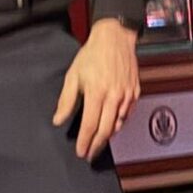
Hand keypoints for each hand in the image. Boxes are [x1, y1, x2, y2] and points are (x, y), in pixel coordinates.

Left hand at [52, 18, 139, 160]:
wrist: (115, 38)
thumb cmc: (93, 54)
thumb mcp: (73, 76)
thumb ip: (66, 100)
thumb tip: (58, 119)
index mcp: (97, 93)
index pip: (90, 125)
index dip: (85, 142)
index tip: (81, 152)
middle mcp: (114, 96)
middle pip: (106, 130)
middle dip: (97, 146)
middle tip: (90, 155)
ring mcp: (126, 95)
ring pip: (118, 124)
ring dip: (108, 136)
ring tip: (98, 143)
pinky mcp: (134, 92)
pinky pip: (127, 114)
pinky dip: (119, 123)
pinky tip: (112, 127)